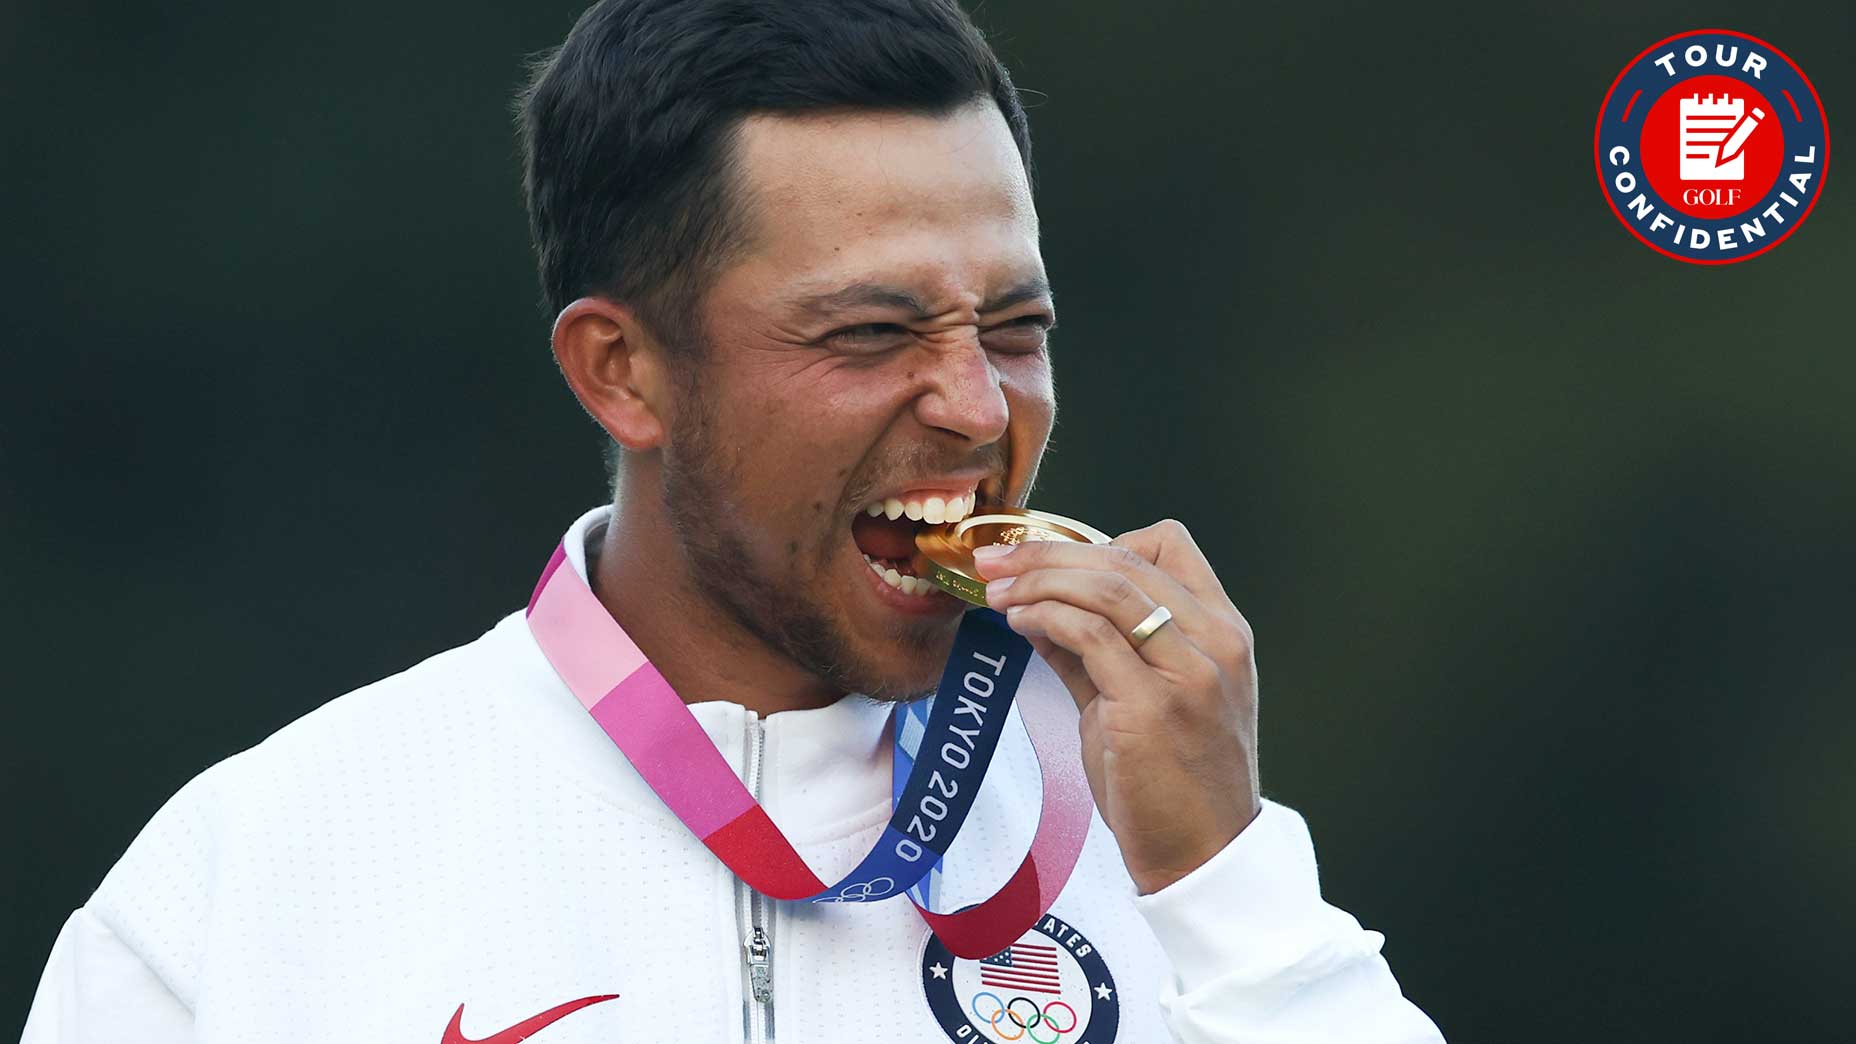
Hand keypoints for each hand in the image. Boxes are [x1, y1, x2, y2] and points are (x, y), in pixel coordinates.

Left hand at [973, 520, 1260, 894]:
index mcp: (1223, 632)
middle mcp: (1216, 643)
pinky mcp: (1150, 708)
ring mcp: (1188, 674)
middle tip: (995, 561)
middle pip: (1127, 559)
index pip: (1169, 546)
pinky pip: (1088, 635)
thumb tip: (1038, 610)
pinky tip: (1017, 623)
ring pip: (1107, 587)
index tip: (1049, 558)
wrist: (1204, 857)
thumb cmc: (1174, 784)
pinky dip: (1043, 616)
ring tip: (997, 590)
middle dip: (1048, 551)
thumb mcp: (1145, 701)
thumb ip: (1098, 652)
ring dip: (1038, 579)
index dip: (1100, 541)